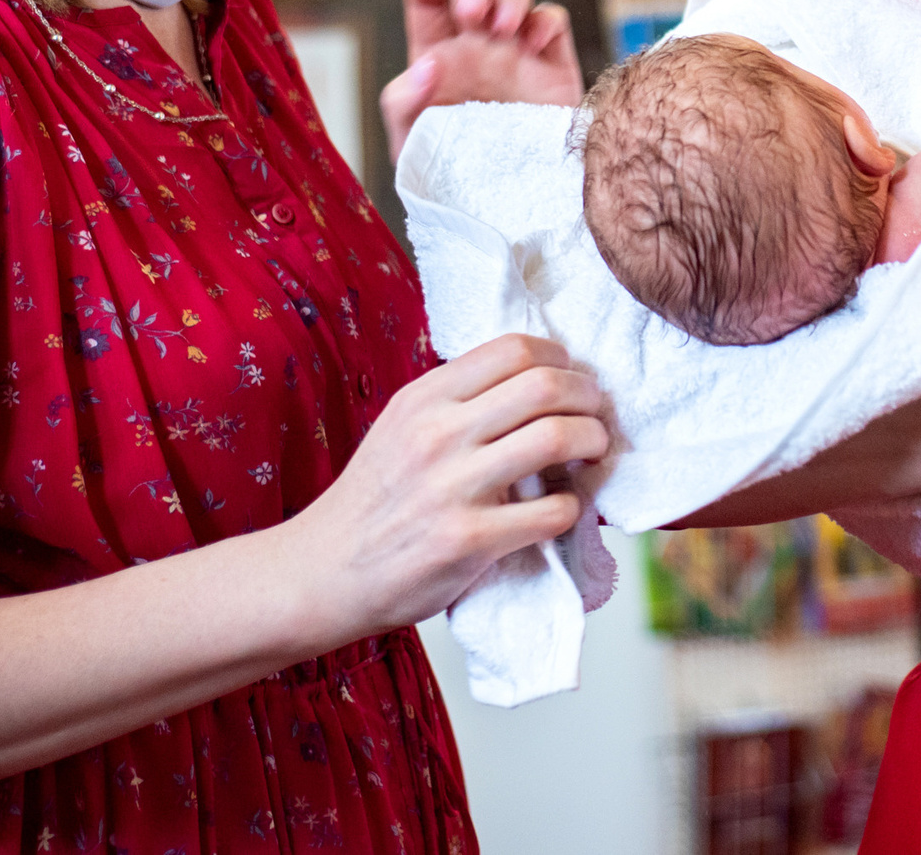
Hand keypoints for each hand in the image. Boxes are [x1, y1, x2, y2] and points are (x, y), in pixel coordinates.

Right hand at [273, 334, 610, 644]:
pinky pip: (552, 511)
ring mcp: (453, 487)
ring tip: (592, 453)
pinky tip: (563, 509)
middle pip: (545, 386)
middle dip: (588, 396)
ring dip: (592, 442)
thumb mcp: (401, 428)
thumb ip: (457, 400)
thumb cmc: (374, 500)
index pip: (514, 350)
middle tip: (596, 413)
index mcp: (424, 398)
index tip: (572, 378)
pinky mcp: (469, 540)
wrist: (324, 572)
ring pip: (556, 437)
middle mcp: (437, 434)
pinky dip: (573, 508)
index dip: (560, 359)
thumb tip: (533, 379)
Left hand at [381, 0, 582, 161]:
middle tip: (472, 13)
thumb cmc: (452, 175)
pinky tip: (532, 44)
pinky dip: (544, 20)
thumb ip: (403, 102)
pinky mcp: (552, 64)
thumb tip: (428, 63)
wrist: (507, 205)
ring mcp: (516, 50)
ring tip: (503, 28)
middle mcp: (475, 44)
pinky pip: (552, 20)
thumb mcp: (411, 142)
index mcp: (436, 53)